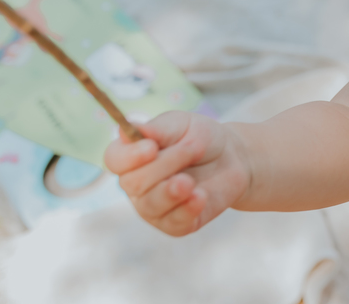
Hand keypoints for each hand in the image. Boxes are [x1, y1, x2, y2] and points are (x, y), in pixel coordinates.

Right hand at [103, 111, 251, 236]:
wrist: (233, 158)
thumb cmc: (201, 138)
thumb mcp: (182, 125)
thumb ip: (157, 129)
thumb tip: (127, 127)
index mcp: (132, 156)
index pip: (115, 159)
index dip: (130, 156)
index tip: (152, 147)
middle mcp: (136, 185)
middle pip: (134, 182)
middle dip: (167, 164)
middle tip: (194, 149)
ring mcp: (154, 207)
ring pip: (151, 205)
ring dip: (173, 191)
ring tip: (191, 181)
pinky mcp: (176, 223)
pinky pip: (175, 223)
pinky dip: (188, 209)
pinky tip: (200, 196)